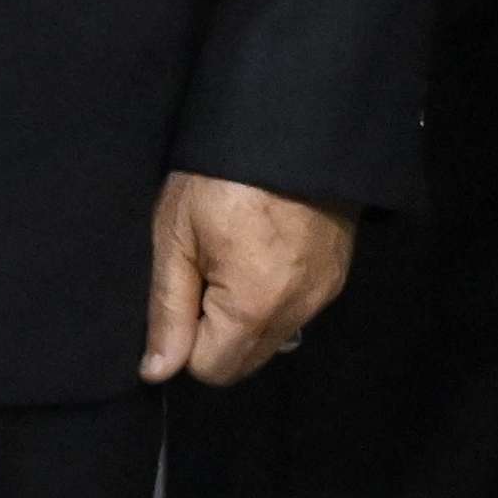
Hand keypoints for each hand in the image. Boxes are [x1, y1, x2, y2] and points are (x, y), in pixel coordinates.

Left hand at [142, 174, 357, 386]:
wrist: (290, 126)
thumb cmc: (219, 178)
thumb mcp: (176, 239)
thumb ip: (168, 311)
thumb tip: (158, 371)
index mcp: (255, 304)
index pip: (210, 369)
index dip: (187, 339)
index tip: (188, 290)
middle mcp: (299, 308)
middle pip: (245, 361)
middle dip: (219, 335)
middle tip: (209, 275)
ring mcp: (324, 292)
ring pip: (272, 338)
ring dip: (248, 318)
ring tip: (238, 259)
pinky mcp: (338, 274)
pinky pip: (297, 312)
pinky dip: (276, 299)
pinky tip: (267, 255)